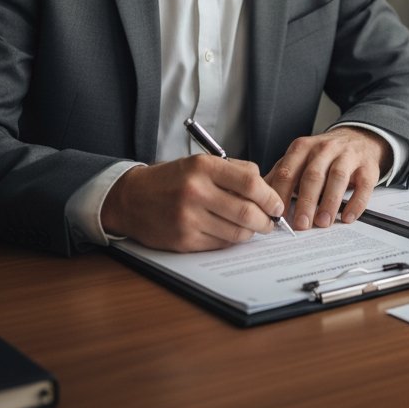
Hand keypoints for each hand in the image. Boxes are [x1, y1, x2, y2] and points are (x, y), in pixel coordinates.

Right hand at [100, 156, 284, 252]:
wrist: (131, 198)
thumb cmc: (172, 179)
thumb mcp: (201, 163)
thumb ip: (234, 172)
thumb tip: (266, 189)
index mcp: (203, 167)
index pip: (250, 182)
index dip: (270, 196)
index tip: (277, 204)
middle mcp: (196, 191)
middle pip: (246, 211)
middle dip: (266, 220)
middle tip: (271, 221)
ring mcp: (188, 218)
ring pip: (236, 232)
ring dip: (251, 232)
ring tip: (253, 227)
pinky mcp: (183, 240)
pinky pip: (220, 244)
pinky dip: (231, 240)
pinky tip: (231, 232)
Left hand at [265, 128, 390, 231]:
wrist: (358, 139)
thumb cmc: (323, 156)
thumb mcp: (300, 159)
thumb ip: (280, 176)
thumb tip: (255, 198)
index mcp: (303, 148)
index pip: (288, 171)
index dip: (282, 195)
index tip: (277, 216)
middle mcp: (325, 149)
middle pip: (313, 175)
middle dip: (306, 201)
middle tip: (301, 225)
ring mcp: (348, 156)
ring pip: (337, 178)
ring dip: (329, 202)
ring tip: (323, 222)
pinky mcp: (367, 167)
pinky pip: (363, 185)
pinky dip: (356, 203)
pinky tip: (348, 217)